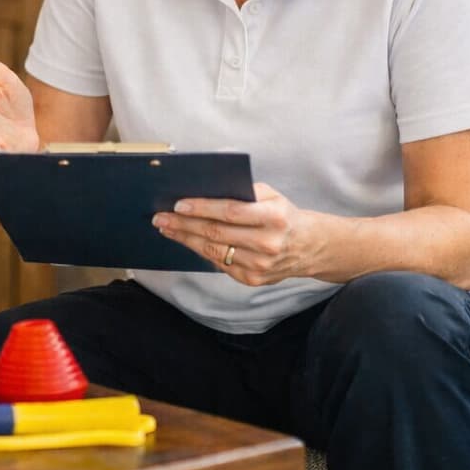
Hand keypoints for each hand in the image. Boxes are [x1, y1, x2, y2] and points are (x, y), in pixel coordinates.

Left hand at [152, 183, 320, 285]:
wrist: (308, 247)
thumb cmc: (283, 215)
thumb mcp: (272, 195)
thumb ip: (243, 191)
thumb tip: (204, 189)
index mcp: (274, 218)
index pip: (230, 212)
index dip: (202, 208)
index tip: (178, 204)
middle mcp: (267, 244)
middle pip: (217, 233)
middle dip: (184, 224)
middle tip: (160, 217)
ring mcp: (259, 266)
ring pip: (213, 251)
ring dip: (185, 239)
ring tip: (167, 228)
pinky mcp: (252, 280)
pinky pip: (218, 264)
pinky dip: (200, 251)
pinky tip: (186, 240)